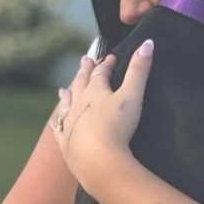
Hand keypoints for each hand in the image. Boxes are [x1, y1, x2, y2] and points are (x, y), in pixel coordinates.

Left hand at [50, 41, 154, 190]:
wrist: (97, 160)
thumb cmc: (117, 127)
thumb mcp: (133, 96)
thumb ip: (140, 71)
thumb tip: (148, 42)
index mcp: (95, 91)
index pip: (101, 73)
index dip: (106, 64)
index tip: (111, 58)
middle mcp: (78, 103)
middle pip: (80, 83)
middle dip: (84, 72)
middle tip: (85, 61)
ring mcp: (69, 122)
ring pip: (66, 104)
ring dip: (67, 94)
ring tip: (64, 88)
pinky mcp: (65, 142)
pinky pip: (59, 128)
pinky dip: (58, 121)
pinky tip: (56, 121)